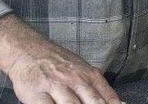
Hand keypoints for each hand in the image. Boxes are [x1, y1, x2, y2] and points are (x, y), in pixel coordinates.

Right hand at [0, 15, 121, 103]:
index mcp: (89, 75)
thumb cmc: (58, 63)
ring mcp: (56, 86)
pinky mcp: (36, 94)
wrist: (27, 49)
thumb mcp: (83, 69)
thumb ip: (99, 88)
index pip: (107, 97)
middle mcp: (75, 79)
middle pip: (92, 102)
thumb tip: (120, 103)